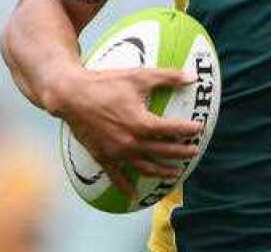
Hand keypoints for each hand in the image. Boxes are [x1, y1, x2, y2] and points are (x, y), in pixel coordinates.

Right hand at [55, 66, 202, 196]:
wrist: (71, 96)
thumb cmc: (105, 83)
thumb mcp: (139, 76)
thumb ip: (168, 77)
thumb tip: (193, 76)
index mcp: (141, 123)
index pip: (172, 130)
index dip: (187, 130)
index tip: (199, 128)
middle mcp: (131, 142)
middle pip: (162, 151)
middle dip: (181, 152)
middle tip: (194, 151)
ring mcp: (116, 152)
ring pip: (145, 167)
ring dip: (162, 171)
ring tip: (176, 173)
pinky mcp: (102, 157)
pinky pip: (117, 176)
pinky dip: (126, 187)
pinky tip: (135, 195)